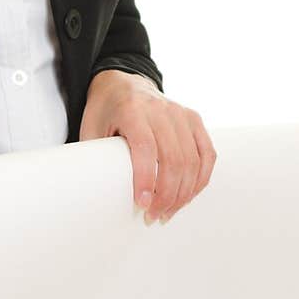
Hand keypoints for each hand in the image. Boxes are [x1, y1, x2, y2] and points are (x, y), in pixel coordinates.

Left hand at [79, 70, 216, 223]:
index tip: (141, 204)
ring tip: (168, 212)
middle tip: (153, 216)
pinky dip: (200, 179)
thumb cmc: (105, 111)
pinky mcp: (193, 119)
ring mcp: (180, 113)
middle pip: (173, 159)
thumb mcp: (91, 128)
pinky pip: (207, 153)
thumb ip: (95, 156)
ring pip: (192, 160)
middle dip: (166, 195)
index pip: (145, 148)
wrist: (123, 82)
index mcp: (132, 110)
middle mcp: (160, 109)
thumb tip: (94, 194)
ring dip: (183, 193)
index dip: (146, 180)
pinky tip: (188, 195)